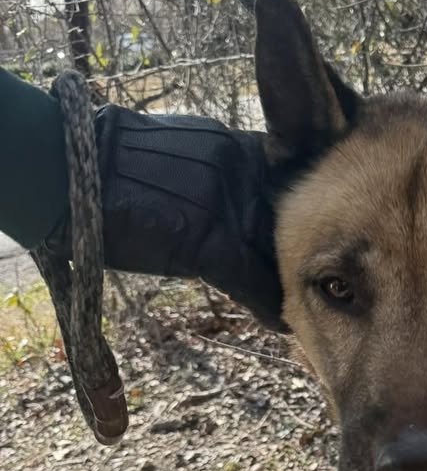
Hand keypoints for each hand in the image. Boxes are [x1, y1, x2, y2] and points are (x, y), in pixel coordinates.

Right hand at [47, 104, 284, 329]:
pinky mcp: (210, 242)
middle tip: (317, 276)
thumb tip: (219, 201)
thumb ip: (209, 174)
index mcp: (230, 146)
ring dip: (285, 280)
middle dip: (297, 247)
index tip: (305, 235)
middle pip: (286, 218)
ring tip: (302, 303)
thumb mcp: (173, 158)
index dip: (294, 213)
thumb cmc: (106, 166)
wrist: (66, 172)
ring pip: (273, 251)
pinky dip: (266, 306)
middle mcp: (238, 170)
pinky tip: (279, 324)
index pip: (280, 184)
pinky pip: (251, 280)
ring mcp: (226, 206)